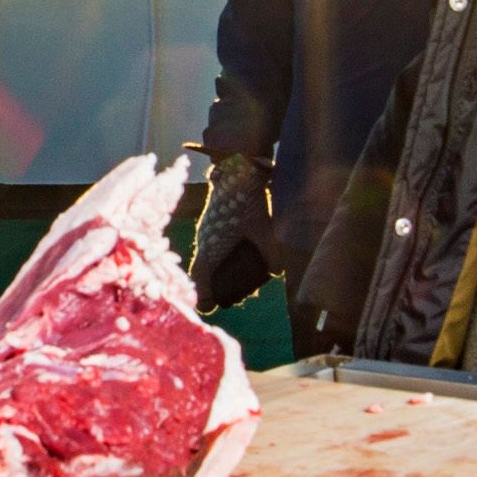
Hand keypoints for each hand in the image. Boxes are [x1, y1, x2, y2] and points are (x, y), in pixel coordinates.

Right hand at [188, 152, 281, 311]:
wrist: (236, 169)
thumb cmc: (248, 201)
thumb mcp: (264, 229)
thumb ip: (272, 253)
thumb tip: (277, 272)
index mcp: (211, 248)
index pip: (199, 279)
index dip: (203, 296)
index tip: (209, 307)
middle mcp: (204, 241)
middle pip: (202, 272)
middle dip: (212, 287)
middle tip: (228, 298)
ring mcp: (205, 230)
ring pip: (205, 257)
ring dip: (214, 270)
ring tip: (233, 280)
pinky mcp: (210, 221)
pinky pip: (208, 245)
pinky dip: (216, 256)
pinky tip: (232, 256)